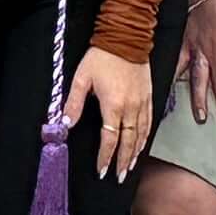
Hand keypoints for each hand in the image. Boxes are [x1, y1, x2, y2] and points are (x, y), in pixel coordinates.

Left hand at [62, 48, 155, 183]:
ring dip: (135, 153)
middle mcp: (131, 107)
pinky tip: (142, 145)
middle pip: (129, 141)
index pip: (110, 139)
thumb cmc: (102, 56)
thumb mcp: (82, 78)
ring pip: (141, 134)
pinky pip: (150, 122)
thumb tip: (65, 124)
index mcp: (113, 105)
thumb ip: (74, 103)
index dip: (105, 156)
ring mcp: (143, 102)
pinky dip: (146, 137)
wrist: (127, 38)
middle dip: (122, 161)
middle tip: (119, 176)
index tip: (102, 170)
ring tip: (129, 167)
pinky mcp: (149, 96)